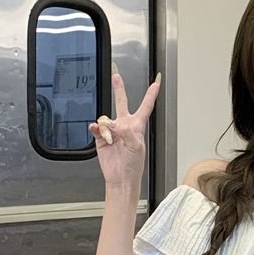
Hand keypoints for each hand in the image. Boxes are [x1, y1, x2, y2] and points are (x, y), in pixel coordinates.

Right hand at [89, 64, 161, 186]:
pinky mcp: (101, 137)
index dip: (151, 94)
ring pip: (106, 118)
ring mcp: (112, 131)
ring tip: (111, 138)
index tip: (156, 82)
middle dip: (119, 89)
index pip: (145, 106)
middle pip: (122, 103)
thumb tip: (117, 125)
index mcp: (137, 126)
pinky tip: (98, 132)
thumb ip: (128, 133)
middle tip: (116, 77)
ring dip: (107, 127)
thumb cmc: (133, 165)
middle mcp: (125, 126)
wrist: (120, 177)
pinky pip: (96, 127)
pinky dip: (96, 128)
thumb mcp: (136, 147)